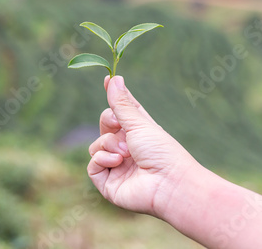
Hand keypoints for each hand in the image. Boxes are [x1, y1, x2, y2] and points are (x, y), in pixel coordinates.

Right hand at [87, 76, 199, 216]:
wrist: (169, 184)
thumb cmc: (161, 151)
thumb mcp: (139, 122)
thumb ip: (121, 103)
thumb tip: (114, 77)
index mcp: (138, 133)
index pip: (120, 112)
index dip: (114, 97)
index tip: (107, 78)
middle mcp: (126, 149)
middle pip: (104, 127)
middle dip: (109, 123)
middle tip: (118, 125)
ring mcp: (116, 166)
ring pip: (96, 146)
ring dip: (108, 145)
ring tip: (126, 153)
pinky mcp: (108, 183)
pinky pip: (92, 165)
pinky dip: (102, 159)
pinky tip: (117, 161)